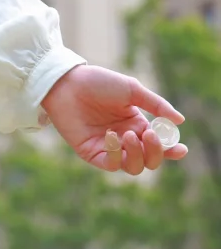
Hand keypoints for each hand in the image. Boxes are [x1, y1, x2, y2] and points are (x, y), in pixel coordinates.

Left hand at [40, 64, 187, 173]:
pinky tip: (112, 136)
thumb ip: (156, 105)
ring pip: (133, 166)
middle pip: (149, 160)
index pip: (159, 145)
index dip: (171, 150)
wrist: (67, 82)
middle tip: (150, 135)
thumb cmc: (97, 82)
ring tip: (129, 135)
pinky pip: (111, 164)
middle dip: (155, 153)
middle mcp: (125, 139)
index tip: (181, 148)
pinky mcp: (92, 153)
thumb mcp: (131, 90)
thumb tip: (180, 120)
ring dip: (137, 155)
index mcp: (136, 124)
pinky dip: (116, 154)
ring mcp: (109, 147)